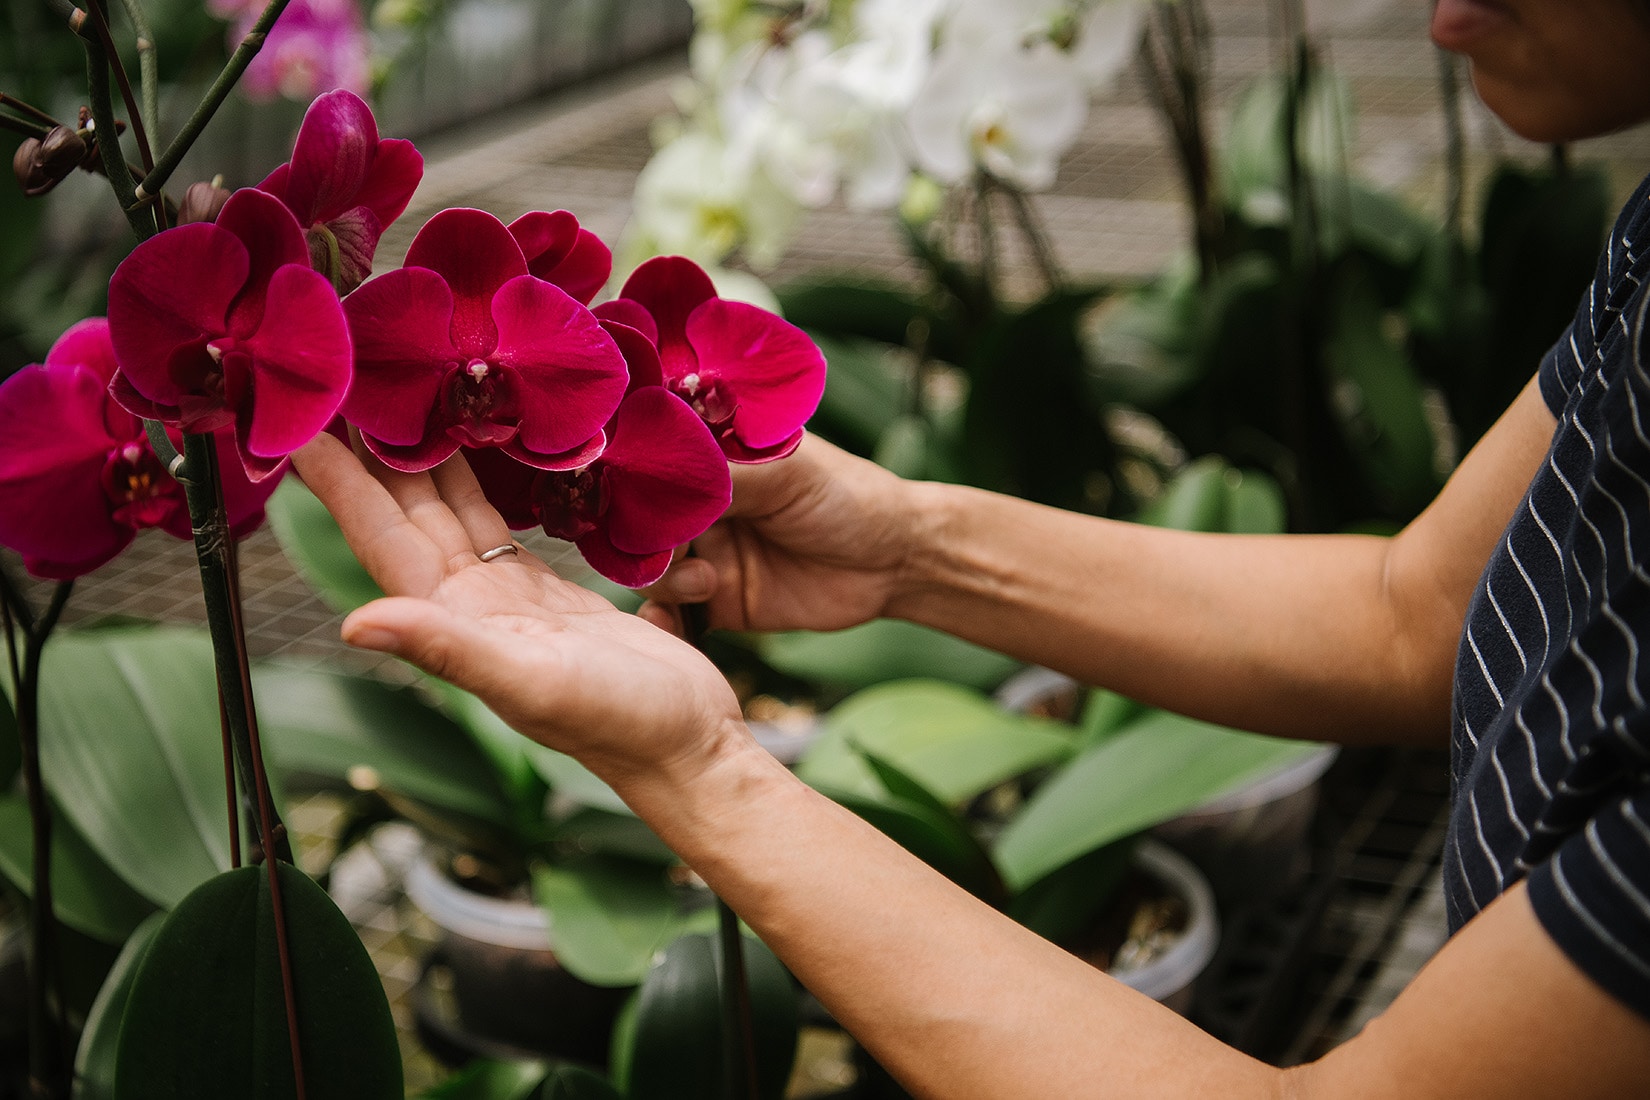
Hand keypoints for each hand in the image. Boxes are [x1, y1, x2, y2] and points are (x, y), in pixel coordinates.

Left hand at [290, 431, 744, 786]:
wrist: (687, 747)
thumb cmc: (620, 723)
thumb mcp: (534, 682)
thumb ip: (448, 650)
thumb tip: (353, 626)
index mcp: (455, 618)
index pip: (379, 536)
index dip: (338, 483)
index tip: (300, 425)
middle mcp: (469, 603)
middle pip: (405, 512)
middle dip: (370, 451)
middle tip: (347, 379)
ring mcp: (507, 596)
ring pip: (449, 510)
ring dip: (419, 457)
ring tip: (396, 395)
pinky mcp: (550, 590)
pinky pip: (499, 521)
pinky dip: (479, 481)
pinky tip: (475, 445)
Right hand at [640, 434, 917, 635]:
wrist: (894, 562)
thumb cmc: (847, 497)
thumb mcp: (784, 473)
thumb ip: (719, 474)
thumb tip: (652, 468)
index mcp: (710, 457)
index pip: (649, 463)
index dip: (629, 478)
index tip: (619, 494)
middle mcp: (699, 504)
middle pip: (639, 519)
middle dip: (641, 537)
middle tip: (663, 549)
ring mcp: (704, 552)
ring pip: (650, 567)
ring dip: (662, 579)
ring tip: (704, 581)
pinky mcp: (715, 601)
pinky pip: (673, 612)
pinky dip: (663, 620)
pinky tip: (672, 624)